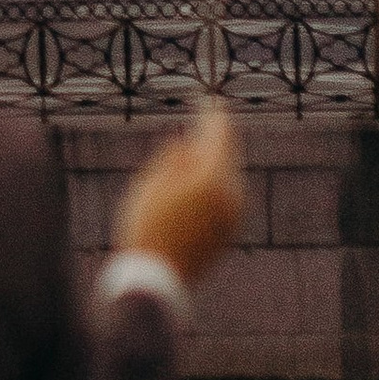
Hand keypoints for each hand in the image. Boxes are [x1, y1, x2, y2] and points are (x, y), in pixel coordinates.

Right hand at [113, 100, 245, 288]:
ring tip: (193, 151)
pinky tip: (194, 182)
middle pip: (227, 155)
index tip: (207, 98)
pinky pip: (224, 197)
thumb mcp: (149, 185)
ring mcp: (233, 216)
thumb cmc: (145, 228)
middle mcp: (231, 195)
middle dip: (214, 137)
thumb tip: (185, 143)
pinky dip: (211, 183)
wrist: (155, 282)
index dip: (212, 113)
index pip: (220, 134)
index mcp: (213, 178)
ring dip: (211, 162)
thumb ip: (171, 158)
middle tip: (204, 118)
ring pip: (226, 177)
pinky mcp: (228, 232)